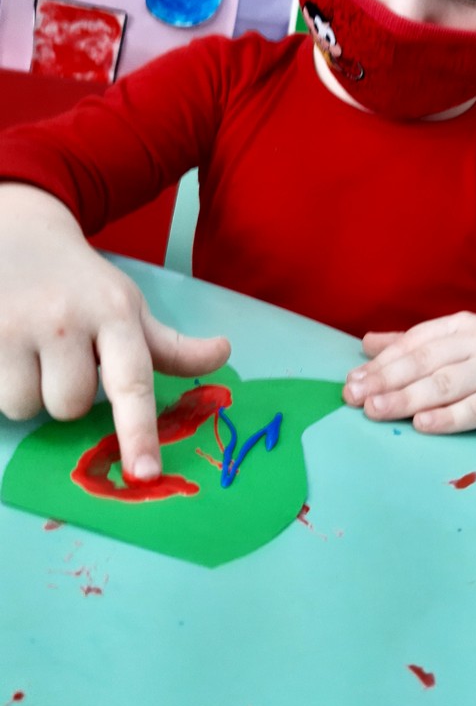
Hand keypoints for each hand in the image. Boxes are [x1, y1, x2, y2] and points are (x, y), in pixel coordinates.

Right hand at [0, 184, 230, 478]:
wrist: (20, 231)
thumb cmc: (82, 284)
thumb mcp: (128, 307)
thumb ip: (170, 346)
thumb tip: (224, 353)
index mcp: (115, 314)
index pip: (132, 382)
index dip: (139, 432)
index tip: (147, 474)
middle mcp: (67, 319)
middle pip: (72, 406)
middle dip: (68, 393)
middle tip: (63, 357)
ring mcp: (15, 326)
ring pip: (27, 407)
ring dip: (28, 391)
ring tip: (31, 352)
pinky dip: (1, 382)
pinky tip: (7, 350)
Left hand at [342, 311, 475, 441]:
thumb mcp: (457, 347)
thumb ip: (412, 345)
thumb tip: (366, 344)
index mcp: (460, 325)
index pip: (414, 341)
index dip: (382, 362)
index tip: (352, 380)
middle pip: (425, 362)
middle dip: (386, 380)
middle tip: (354, 397)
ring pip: (446, 384)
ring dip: (408, 398)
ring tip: (376, 411)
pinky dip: (449, 417)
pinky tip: (423, 424)